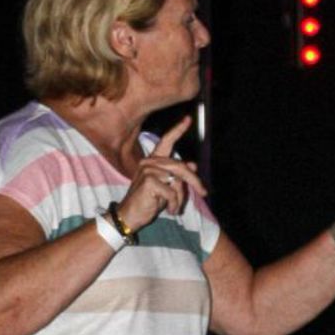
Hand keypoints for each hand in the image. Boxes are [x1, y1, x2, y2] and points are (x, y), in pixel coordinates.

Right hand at [121, 116, 206, 233]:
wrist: (130, 216)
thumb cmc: (147, 202)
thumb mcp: (166, 188)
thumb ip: (177, 176)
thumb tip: (193, 164)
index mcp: (153, 161)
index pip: (166, 142)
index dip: (177, 130)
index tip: (189, 119)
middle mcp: (149, 162)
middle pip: (180, 166)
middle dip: (194, 180)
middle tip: (204, 192)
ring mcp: (148, 170)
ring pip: (178, 180)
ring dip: (180, 198)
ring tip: (174, 208)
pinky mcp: (149, 181)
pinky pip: (172, 191)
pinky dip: (174, 203)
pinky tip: (169, 210)